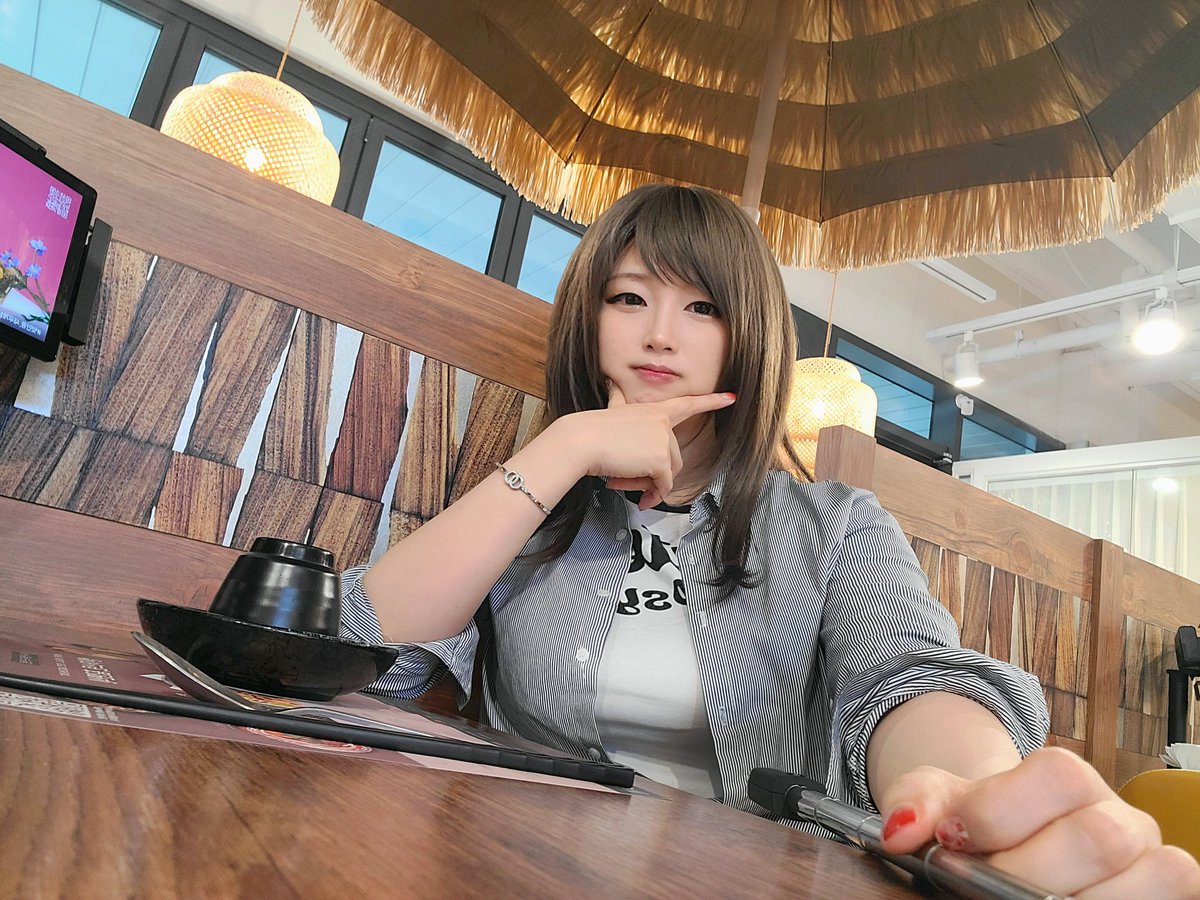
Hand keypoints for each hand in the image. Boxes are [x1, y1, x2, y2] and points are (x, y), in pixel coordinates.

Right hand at [553, 382, 733, 509]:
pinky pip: (663, 486)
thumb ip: (619, 403)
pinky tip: (638, 497)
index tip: (731, 397)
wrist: (581, 441)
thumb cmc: (591, 431)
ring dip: (648, 485)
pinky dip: (651, 495)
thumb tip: (611, 381)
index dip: (711, 401)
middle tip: (626, 479)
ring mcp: (663, 440)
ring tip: (623, 482)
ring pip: (667, 473)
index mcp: (652, 410)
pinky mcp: (661, 460)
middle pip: (672, 457)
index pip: (688, 404)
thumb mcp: (611, 413)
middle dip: (652, 474)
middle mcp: (662, 422)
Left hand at [877, 747, 1199, 897]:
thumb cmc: (979, 825)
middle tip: (983, 885)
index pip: (1056, 776)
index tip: (951, 838)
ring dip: (1074, 899)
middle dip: (1029, 870)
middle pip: (1098, 838)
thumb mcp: (939, 802)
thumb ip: (915, 803)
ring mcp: (1148, 861)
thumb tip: (900, 830)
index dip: (1000, 811)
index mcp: (1066, 778)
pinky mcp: (1162, 896)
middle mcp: (1119, 816)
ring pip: (1145, 878)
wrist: (1006, 844)